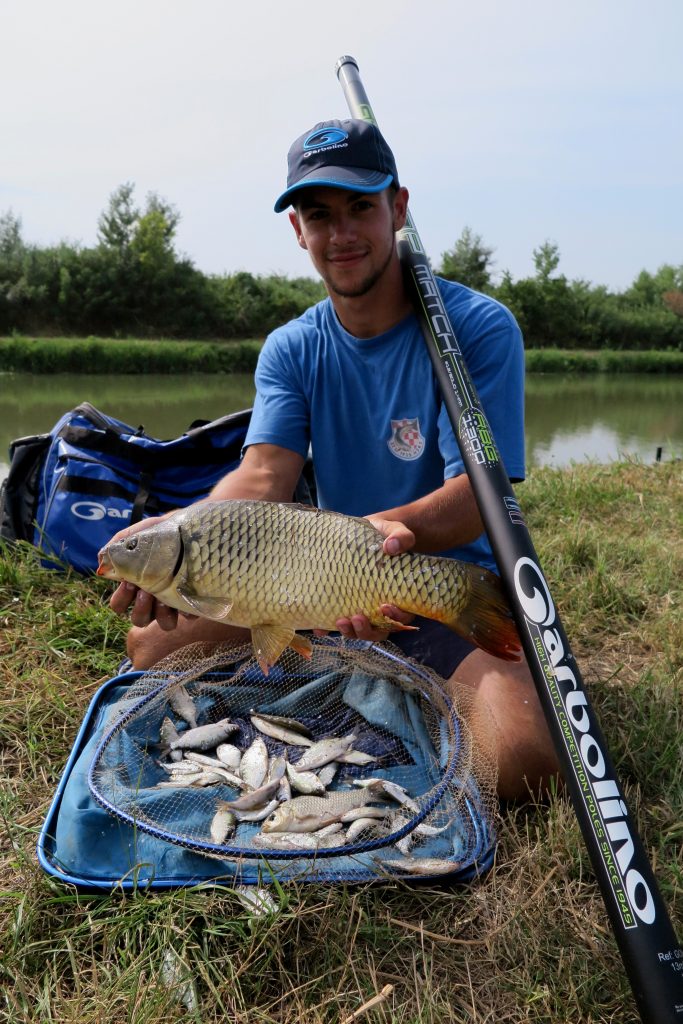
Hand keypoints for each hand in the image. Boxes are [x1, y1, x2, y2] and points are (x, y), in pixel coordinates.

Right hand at [105, 515, 194, 630]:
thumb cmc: (158, 533)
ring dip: (161, 614)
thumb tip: (102, 561)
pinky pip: (189, 616)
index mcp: (135, 586)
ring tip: (164, 597)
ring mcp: (173, 602)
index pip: (119, 606)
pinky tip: (185, 595)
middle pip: (139, 620)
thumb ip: (117, 546)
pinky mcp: (192, 601)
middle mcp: (153, 599)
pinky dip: (186, 609)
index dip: (121, 600)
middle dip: (141, 608)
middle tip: (145, 591)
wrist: (187, 527)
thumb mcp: (137, 534)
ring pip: (164, 625)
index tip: (128, 582)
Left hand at [315, 515, 415, 641]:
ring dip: (350, 632)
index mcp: (399, 594)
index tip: (385, 607)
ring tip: (339, 622)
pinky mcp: (343, 602)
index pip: (402, 615)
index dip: (396, 617)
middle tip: (357, 618)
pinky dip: (326, 628)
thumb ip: (401, 537)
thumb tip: (391, 547)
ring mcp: (361, 606)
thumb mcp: (396, 531)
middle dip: (367, 630)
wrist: (367, 532)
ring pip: (359, 631)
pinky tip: (318, 627)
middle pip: (379, 630)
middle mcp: (381, 607)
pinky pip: (335, 621)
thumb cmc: (386, 535)